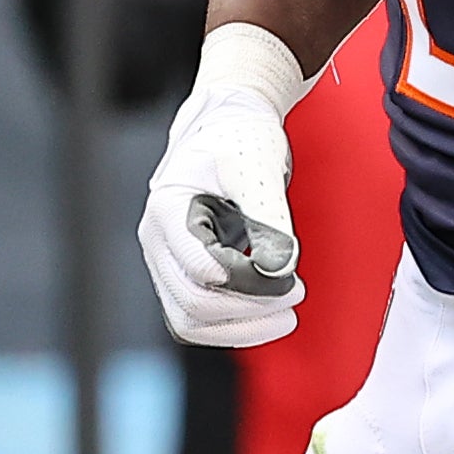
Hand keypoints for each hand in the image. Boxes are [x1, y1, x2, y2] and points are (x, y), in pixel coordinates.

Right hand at [138, 27, 307, 346]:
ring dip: (241, 328)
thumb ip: (268, 215)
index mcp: (168, 210)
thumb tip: (282, 268)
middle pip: (192, 305)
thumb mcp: (257, 167)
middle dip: (250, 310)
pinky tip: (270, 311)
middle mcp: (158, 240)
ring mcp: (166, 259)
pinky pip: (199, 315)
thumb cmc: (239, 137)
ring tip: (287, 316)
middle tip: (296, 295)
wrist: (227, 126)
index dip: (249, 284)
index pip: (202, 271)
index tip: (290, 279)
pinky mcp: (183, 271)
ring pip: (190, 321)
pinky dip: (234, 323)